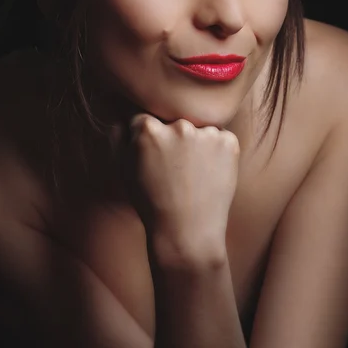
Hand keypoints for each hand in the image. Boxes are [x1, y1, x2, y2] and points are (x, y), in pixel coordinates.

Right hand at [126, 114, 239, 266]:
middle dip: (172, 138)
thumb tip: (122, 115)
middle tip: (174, 167)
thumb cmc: (151, 202)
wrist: (187, 233)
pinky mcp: (228, 142)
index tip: (153, 155)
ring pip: (198, 128)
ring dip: (195, 142)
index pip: (145, 118)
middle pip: (173, 120)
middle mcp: (178, 125)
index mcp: (148, 129)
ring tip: (192, 172)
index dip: (147, 138)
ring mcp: (206, 133)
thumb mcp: (123, 168)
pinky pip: (220, 137)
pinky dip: (216, 150)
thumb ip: (119, 135)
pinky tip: (208, 172)